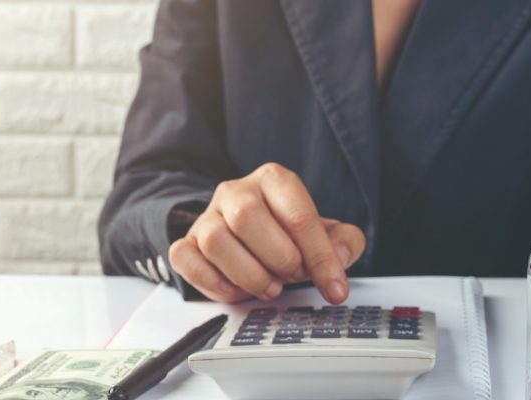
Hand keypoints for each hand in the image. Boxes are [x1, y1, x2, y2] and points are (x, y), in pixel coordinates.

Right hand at [168, 163, 364, 303]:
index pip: (298, 216)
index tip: (335, 289)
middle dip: (278, 259)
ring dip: (249, 275)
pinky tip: (238, 290)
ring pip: (216, 241)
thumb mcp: (327, 233)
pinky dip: (214, 283)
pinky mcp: (186, 242)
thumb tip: (338, 258)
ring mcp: (206, 217)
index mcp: (274, 180)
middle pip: (247, 219)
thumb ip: (344, 242)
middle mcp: (236, 191)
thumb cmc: (289, 233)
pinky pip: (186, 259)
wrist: (250, 234)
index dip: (320, 258)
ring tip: (270, 287)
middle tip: (292, 276)